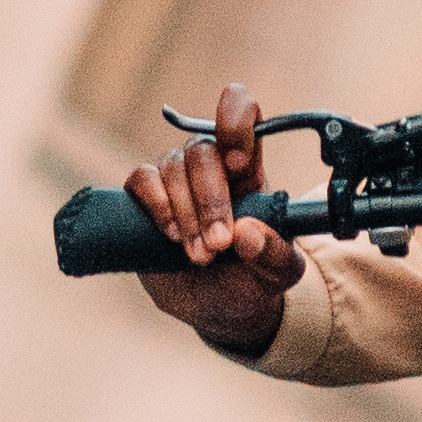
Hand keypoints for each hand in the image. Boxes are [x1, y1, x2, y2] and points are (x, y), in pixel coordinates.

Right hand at [127, 81, 296, 364]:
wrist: (216, 307)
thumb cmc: (251, 278)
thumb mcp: (279, 273)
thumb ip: (274, 253)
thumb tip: (246, 233)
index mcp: (248, 169)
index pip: (243, 113)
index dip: (236, 122)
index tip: (238, 164)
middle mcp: (211, 164)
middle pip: (204, 151)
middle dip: (211, 201)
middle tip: (219, 245)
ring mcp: (176, 176)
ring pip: (174, 167)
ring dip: (186, 215)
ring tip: (200, 256)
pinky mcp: (145, 195)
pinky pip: (142, 178)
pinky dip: (157, 205)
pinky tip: (171, 235)